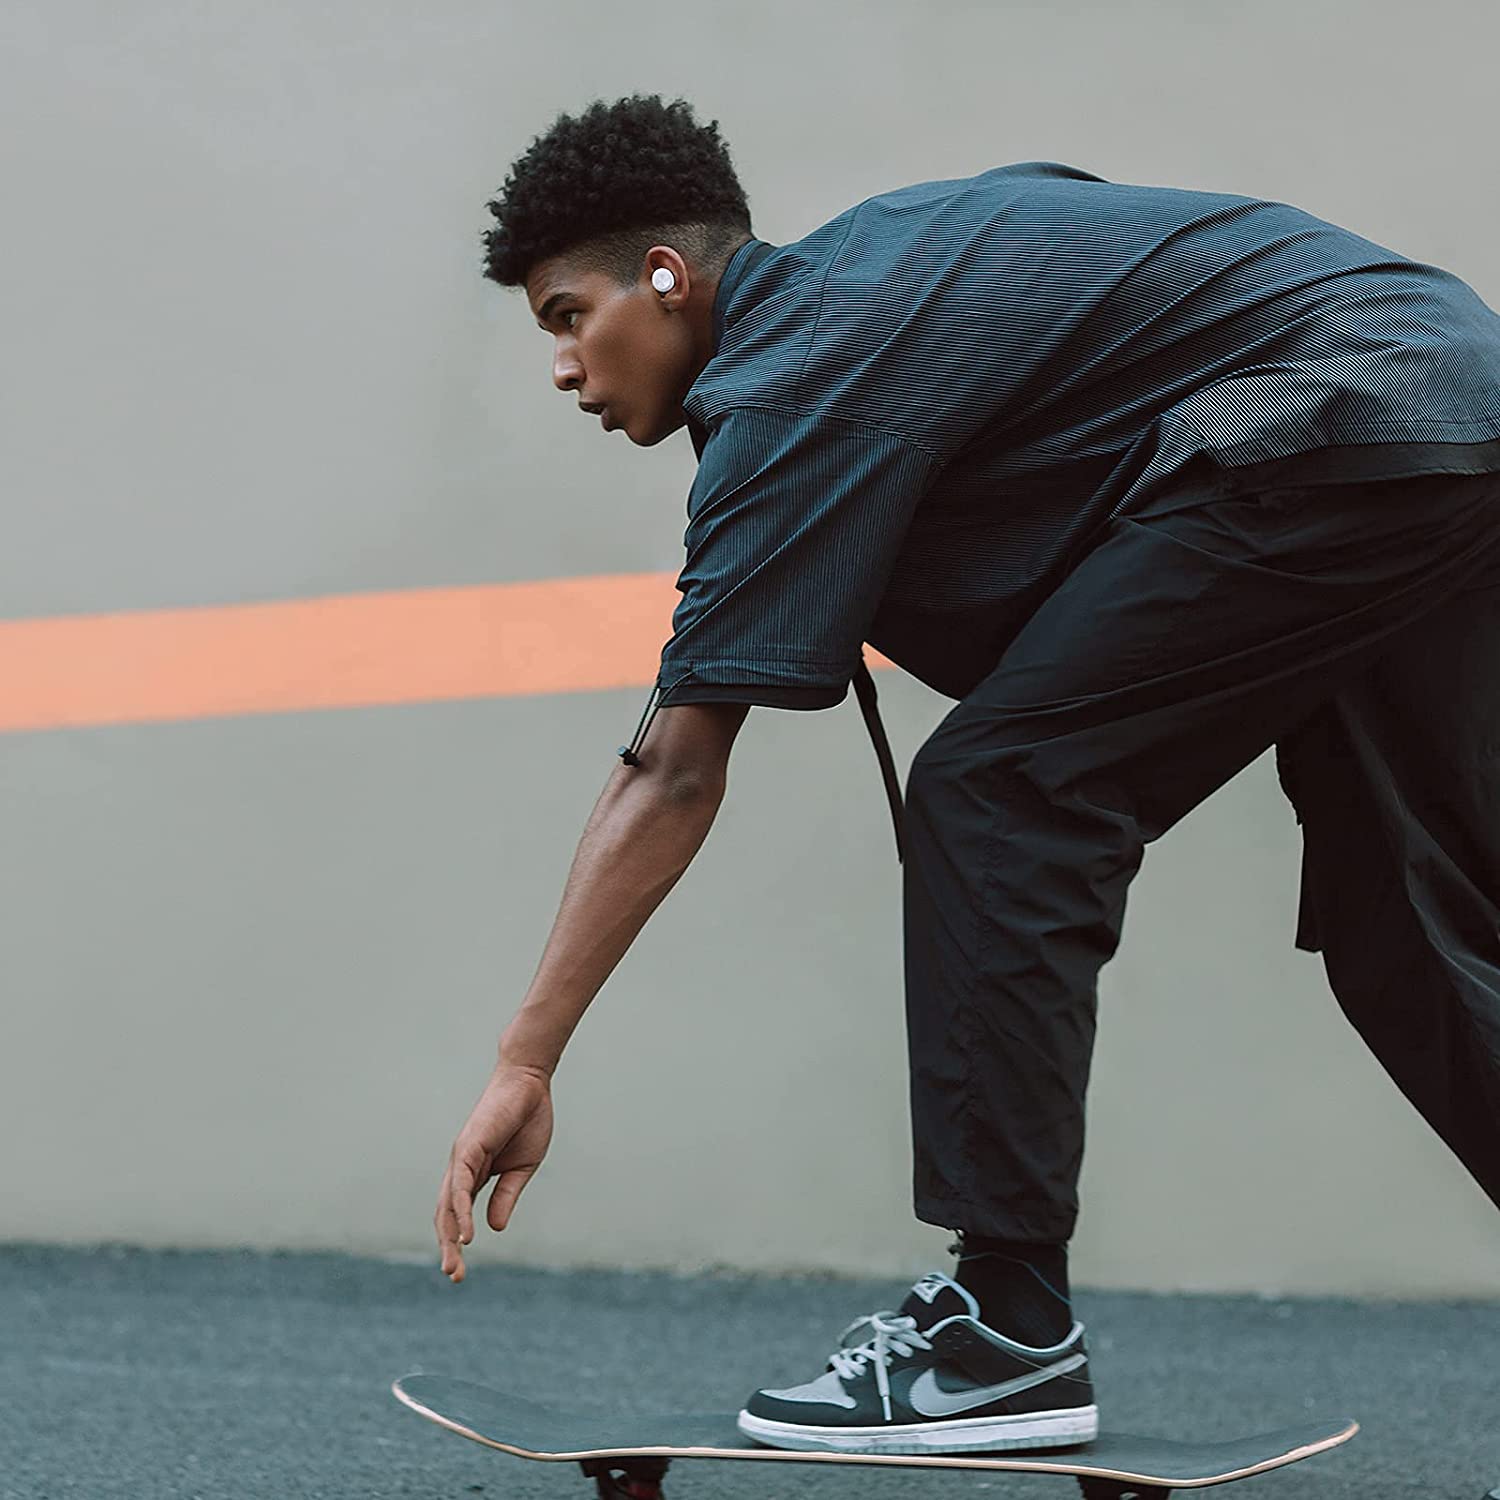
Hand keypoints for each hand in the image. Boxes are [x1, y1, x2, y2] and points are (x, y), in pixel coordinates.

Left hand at [435, 1060, 553, 1282]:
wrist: (530, 1084)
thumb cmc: (527, 1120)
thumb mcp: (521, 1168)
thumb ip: (506, 1196)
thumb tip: (494, 1228)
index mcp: (474, 1174)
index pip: (458, 1214)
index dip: (457, 1241)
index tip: (461, 1271)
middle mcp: (461, 1169)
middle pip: (446, 1215)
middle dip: (448, 1247)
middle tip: (454, 1276)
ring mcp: (462, 1158)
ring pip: (448, 1205)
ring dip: (450, 1236)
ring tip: (455, 1264)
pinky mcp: (468, 1148)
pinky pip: (461, 1187)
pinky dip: (461, 1212)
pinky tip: (465, 1234)